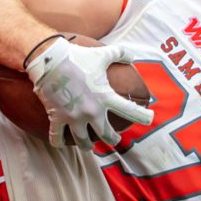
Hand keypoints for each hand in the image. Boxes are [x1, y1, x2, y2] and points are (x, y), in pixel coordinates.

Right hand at [25, 35, 153, 149]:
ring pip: (83, 142)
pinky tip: (59, 143)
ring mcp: (74, 117)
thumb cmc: (78, 58)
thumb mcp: (102, 55)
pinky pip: (57, 137)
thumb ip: (119, 54)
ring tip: (88, 146)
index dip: (143, 116)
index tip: (149, 119)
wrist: (51, 61)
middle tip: (113, 140)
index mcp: (106, 97)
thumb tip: (132, 56)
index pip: (131, 110)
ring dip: (87, 146)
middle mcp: (92, 112)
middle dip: (111, 139)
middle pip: (106, 134)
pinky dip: (58, 142)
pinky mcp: (57, 118)